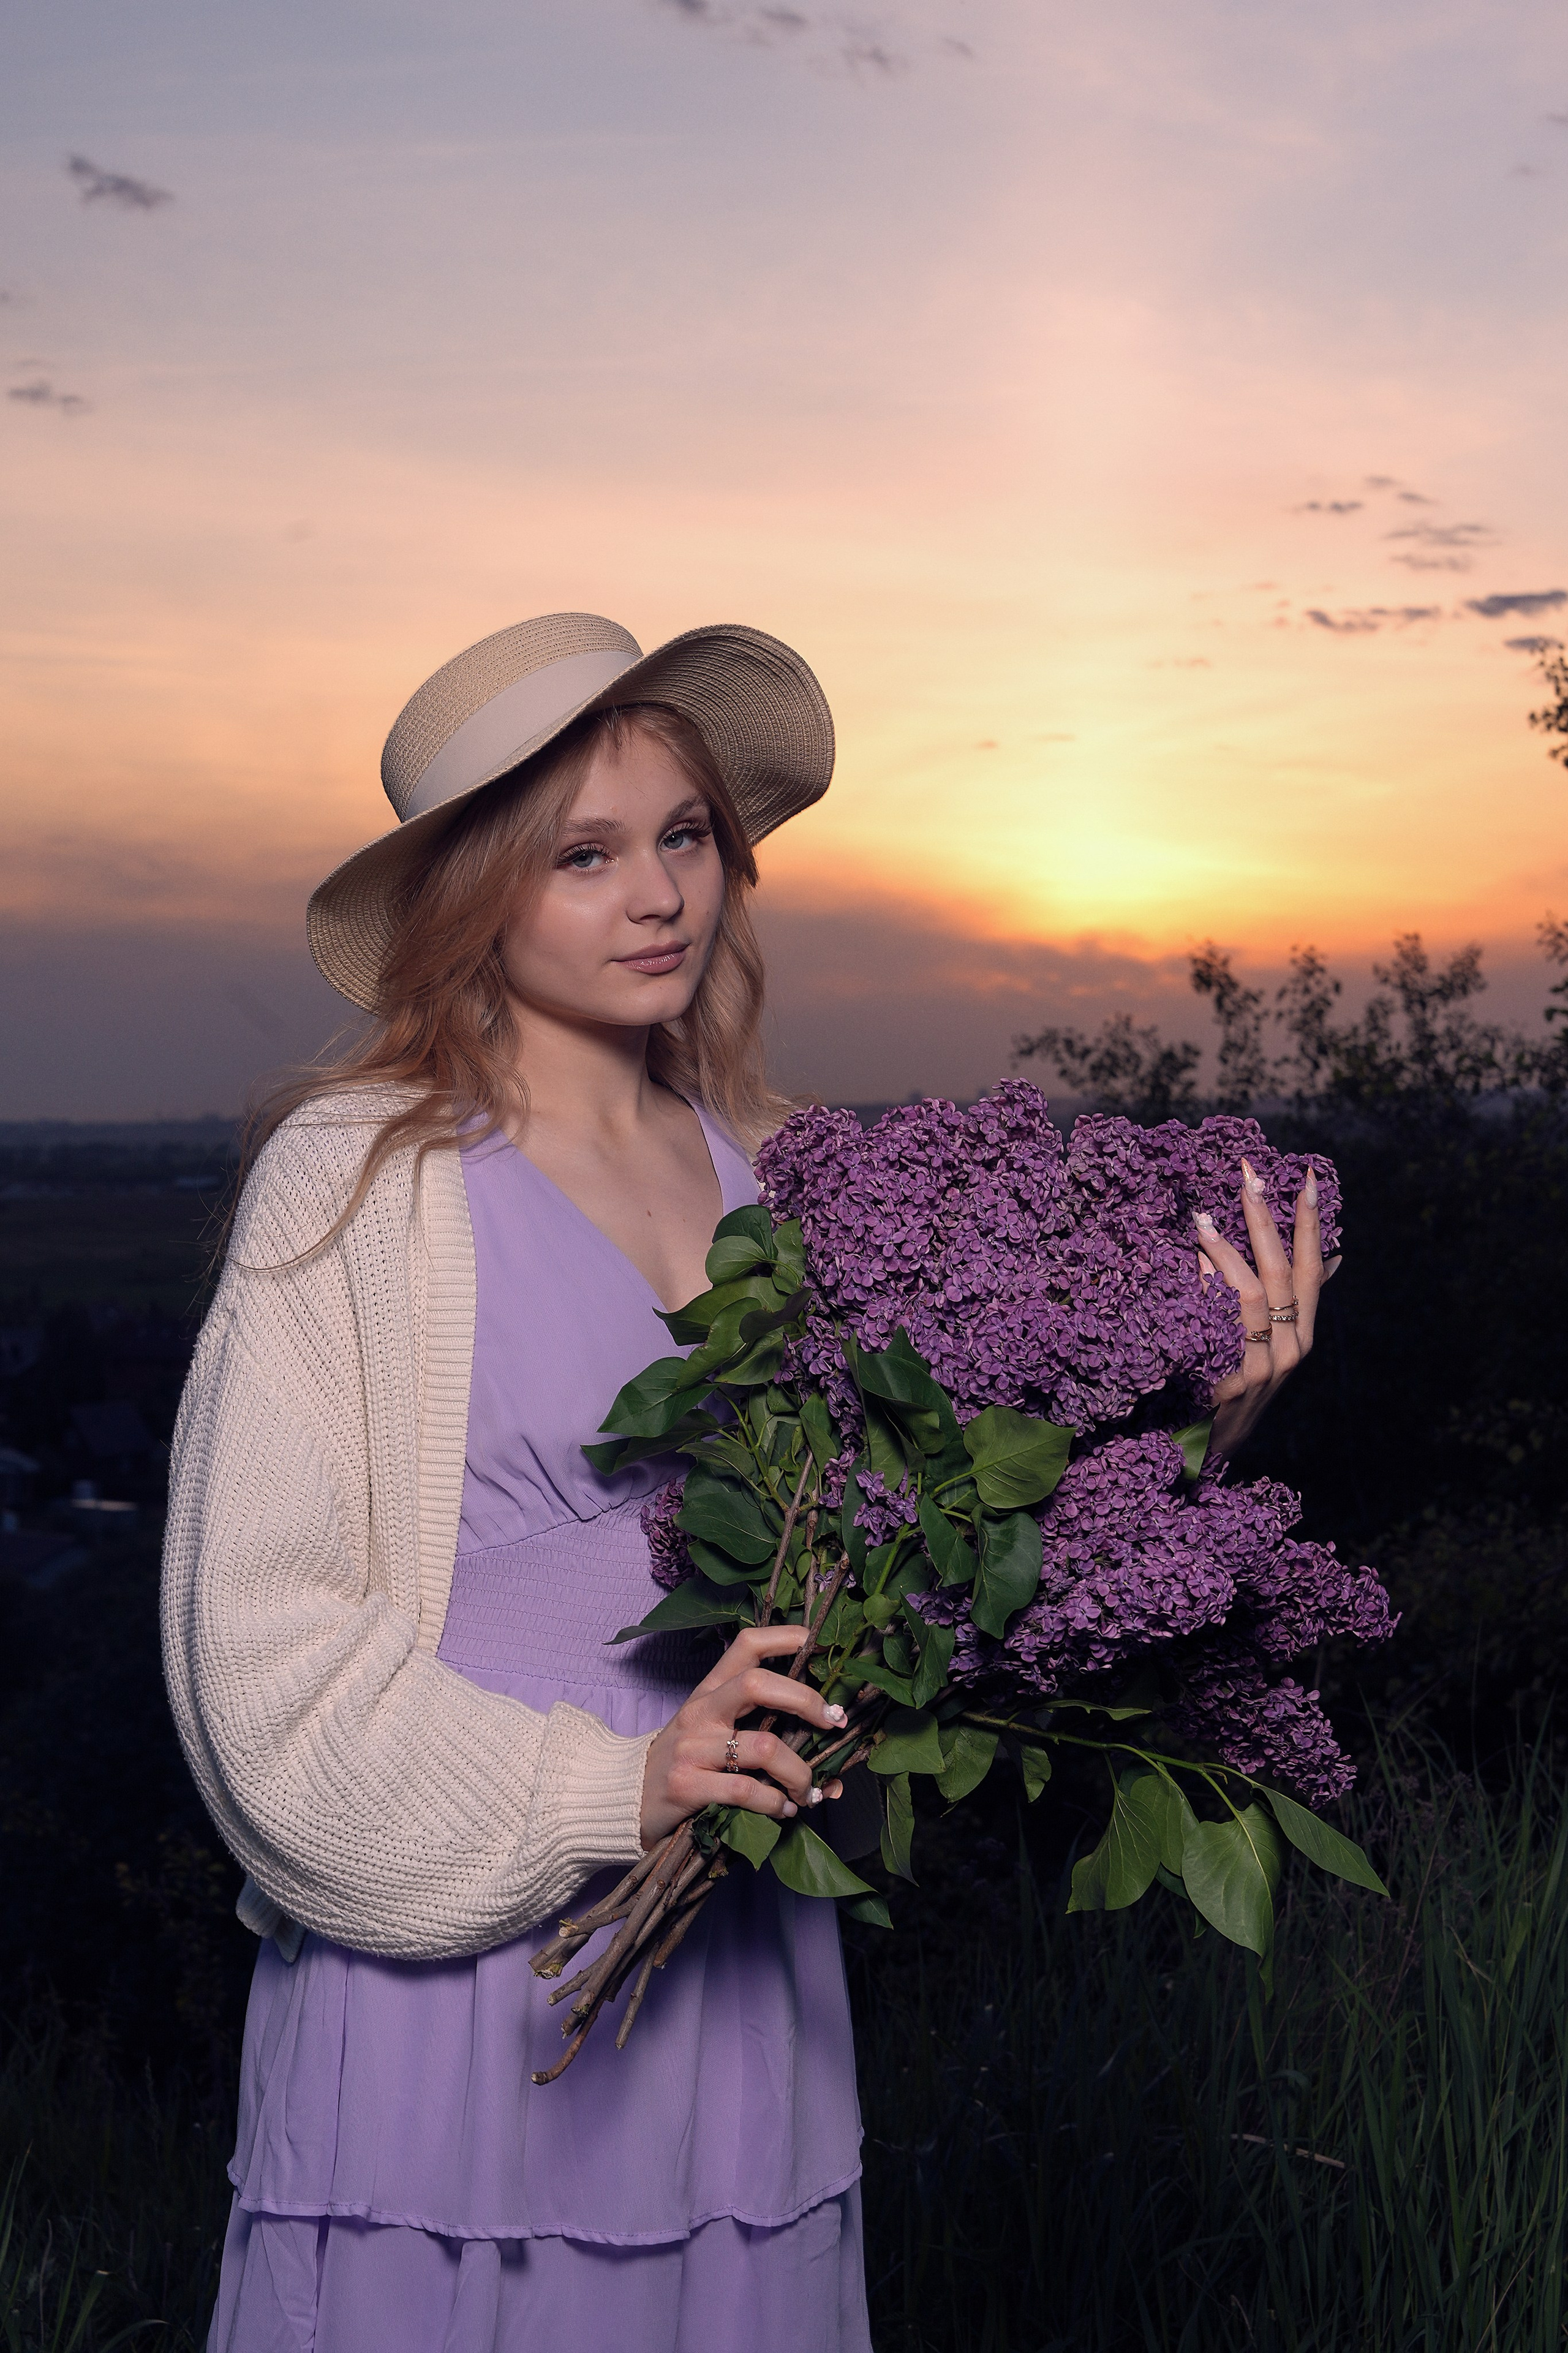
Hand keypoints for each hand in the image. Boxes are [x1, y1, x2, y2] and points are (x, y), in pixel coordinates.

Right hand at [638, 1625, 846, 1848]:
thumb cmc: (680, 1762)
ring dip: (799, 1772)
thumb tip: (824, 1746)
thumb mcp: (708, 1732)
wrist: (621, 1796)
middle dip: (806, 1700)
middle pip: (758, 1684)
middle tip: (833, 1721)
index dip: (785, 1638)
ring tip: (809, 1790)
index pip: (746, 1645)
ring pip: (763, 1747)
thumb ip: (757, 1729)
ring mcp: (692, 1749)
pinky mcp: (687, 1787)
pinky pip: (746, 1791)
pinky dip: (775, 1803)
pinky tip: (783, 1809)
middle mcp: (701, 1713)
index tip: (820, 1648)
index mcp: (708, 1691)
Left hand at [1197, 1161, 1341, 1463]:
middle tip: (1247, 1175)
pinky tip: (1191, 1262)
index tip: (1305, 1178)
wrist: (1207, 1451)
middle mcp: (1291, 1348)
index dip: (1311, 1224)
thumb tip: (1335, 1258)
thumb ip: (1294, 1304)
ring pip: (1251, 1292)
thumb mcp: (1272, 1349)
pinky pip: (1221, 1322)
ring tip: (1201, 1216)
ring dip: (1225, 1249)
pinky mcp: (1234, 1380)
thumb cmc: (1234, 1389)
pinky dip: (1207, 1287)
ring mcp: (1264, 1366)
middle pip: (1282, 1271)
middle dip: (1265, 1219)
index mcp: (1302, 1334)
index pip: (1311, 1269)